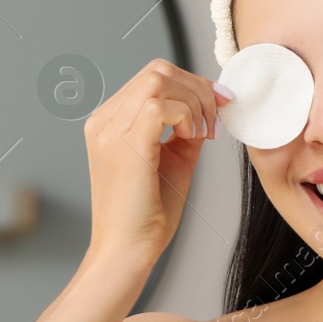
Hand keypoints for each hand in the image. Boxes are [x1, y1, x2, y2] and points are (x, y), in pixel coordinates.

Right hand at [82, 58, 231, 266]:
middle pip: (157, 70)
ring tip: (203, 134)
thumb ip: (186, 131)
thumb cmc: (147, 215)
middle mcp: (104, 121)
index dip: (192, 85)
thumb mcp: (173, 161)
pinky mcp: (123, 144)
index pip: (153, 77)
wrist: (127, 251)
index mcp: (109, 122)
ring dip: (194, 102)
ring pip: (159, 80)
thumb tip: (211, 107)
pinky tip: (194, 139)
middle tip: (216, 120)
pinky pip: (160, 105)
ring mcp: (109, 130)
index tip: (219, 107)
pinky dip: (186, 115)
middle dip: (197, 88)